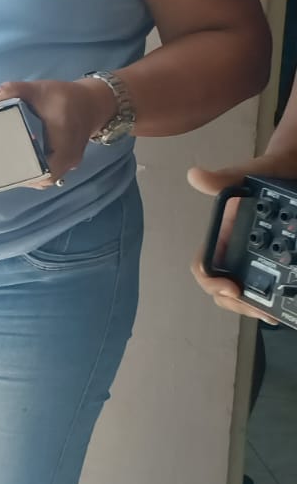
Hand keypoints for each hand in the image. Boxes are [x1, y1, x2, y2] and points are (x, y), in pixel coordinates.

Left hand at [0, 78, 114, 187]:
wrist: (92, 102)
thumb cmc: (65, 97)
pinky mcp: (67, 161)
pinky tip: (19, 160)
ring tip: (6, 163)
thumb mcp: (39, 89)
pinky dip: (35, 169)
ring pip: (46, 177)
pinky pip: (49, 172)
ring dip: (29, 173)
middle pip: (44, 178)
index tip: (5, 166)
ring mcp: (70, 163)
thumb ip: (15, 90)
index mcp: (64, 142)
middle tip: (0, 165)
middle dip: (22, 175)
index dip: (27, 174)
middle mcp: (69, 158)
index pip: (47, 171)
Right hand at [186, 150, 296, 325]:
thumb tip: (196, 176)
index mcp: (223, 234)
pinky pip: (268, 289)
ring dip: (253, 308)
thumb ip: (226, 177)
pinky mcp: (280, 263)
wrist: (296, 168)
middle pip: (222, 287)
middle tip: (260, 309)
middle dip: (235, 302)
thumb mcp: (251, 173)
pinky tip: (285, 308)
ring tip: (272, 314)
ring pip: (244, 293)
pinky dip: (273, 303)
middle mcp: (236, 250)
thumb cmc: (273, 169)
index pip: (204, 264)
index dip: (210, 280)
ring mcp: (257, 258)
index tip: (231, 287)